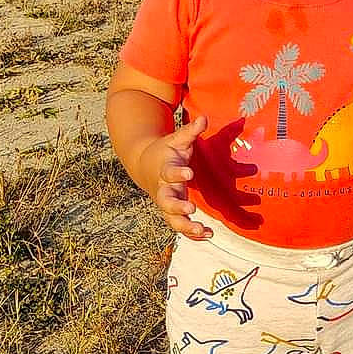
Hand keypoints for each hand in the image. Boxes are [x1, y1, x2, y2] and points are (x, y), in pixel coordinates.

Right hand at [140, 115, 211, 239]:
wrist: (145, 165)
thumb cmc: (166, 152)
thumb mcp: (176, 139)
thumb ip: (190, 131)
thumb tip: (204, 118)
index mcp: (164, 169)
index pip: (169, 172)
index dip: (177, 173)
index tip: (189, 172)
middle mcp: (163, 188)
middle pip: (166, 201)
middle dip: (177, 206)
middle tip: (191, 208)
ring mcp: (166, 202)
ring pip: (172, 219)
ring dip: (186, 226)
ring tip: (202, 230)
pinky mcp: (171, 212)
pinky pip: (180, 225)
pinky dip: (191, 233)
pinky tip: (207, 235)